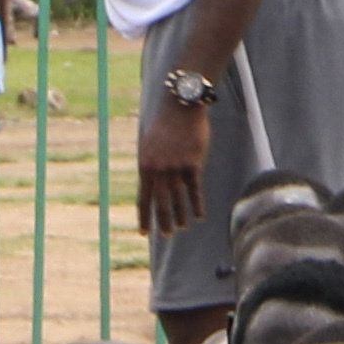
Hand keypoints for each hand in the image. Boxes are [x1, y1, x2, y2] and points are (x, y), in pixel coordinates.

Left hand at [136, 92, 211, 234]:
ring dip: (180, 217)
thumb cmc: (165, 127)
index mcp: (145, 167)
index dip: (144, 218)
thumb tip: (151, 187)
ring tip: (181, 229)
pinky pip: (195, 190)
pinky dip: (197, 205)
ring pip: (178, 199)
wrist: (181, 108)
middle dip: (163, 222)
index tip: (143, 233)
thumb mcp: (149, 147)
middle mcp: (159, 170)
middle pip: (161, 203)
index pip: (143, 199)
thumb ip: (150, 167)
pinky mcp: (193, 164)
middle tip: (166, 236)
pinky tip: (199, 216)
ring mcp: (176, 168)